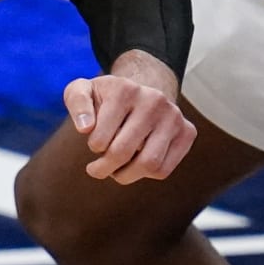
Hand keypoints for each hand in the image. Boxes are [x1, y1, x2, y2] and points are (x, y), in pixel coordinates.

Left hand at [64, 49, 196, 183]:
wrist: (142, 90)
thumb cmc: (106, 97)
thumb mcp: (82, 90)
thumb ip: (76, 103)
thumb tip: (85, 128)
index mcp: (124, 89)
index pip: (100, 138)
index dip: (93, 148)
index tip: (93, 144)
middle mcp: (153, 99)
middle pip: (123, 152)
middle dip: (105, 168)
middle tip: (96, 170)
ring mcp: (173, 115)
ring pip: (148, 165)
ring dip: (125, 175)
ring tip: (115, 170)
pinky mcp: (187, 131)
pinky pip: (164, 169)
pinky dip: (146, 174)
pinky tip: (137, 163)